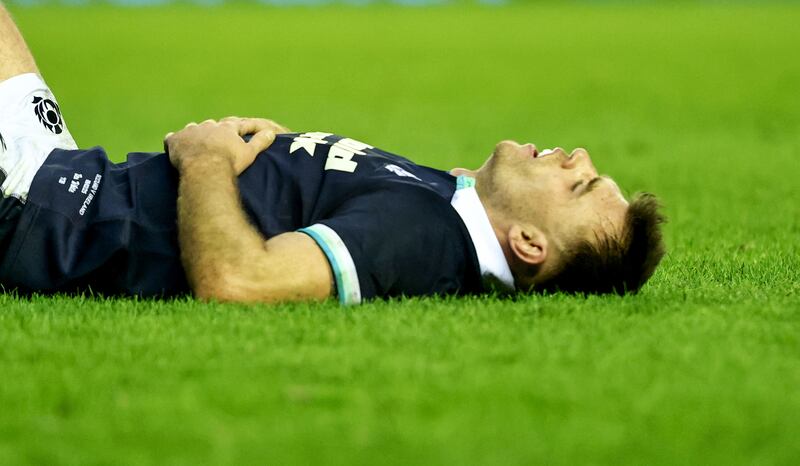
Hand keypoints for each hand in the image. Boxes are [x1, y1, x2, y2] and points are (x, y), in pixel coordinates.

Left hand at [164, 117, 282, 174]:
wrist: (205, 169)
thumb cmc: (230, 162)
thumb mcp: (249, 153)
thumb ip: (260, 142)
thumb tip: (271, 133)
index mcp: (227, 128)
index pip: (237, 124)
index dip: (242, 127)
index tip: (245, 129)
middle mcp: (208, 126)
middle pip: (213, 124)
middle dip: (216, 130)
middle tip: (218, 137)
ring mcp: (190, 132)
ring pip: (194, 129)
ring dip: (196, 133)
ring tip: (197, 141)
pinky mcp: (176, 141)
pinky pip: (173, 138)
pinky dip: (175, 141)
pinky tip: (175, 144)